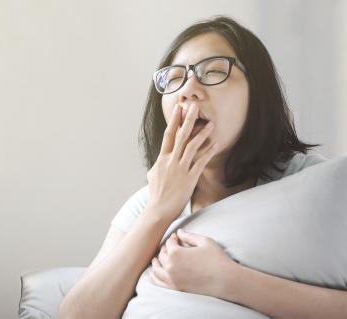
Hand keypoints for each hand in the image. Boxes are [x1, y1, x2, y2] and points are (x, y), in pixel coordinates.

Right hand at [146, 103, 216, 220]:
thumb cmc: (156, 193)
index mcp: (161, 159)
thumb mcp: (153, 175)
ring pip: (192, 146)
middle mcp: (171, 161)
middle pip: (180, 136)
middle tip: (195, 106)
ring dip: (202, 134)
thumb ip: (159, 164)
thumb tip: (161, 158)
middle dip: (188, 119)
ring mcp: (180, 169)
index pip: (168, 135)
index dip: (174, 120)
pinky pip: (200, 162)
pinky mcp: (190, 178)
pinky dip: (208, 152)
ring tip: (211, 124)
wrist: (159, 209)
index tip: (178, 108)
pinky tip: (216, 144)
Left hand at [149, 229, 237, 297]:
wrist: (226, 280)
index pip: (169, 243)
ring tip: (157, 259)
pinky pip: (158, 283)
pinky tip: (156, 272)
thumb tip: (179, 232)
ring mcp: (171, 279)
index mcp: (176, 253)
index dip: (173, 238)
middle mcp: (171, 266)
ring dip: (156, 262)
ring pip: (156, 269)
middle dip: (165, 249)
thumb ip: (189, 236)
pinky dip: (155, 276)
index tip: (176, 237)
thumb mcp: (204, 241)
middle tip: (170, 247)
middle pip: (161, 255)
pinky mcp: (175, 288)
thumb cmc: (217, 259)